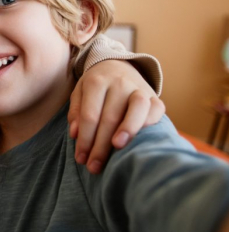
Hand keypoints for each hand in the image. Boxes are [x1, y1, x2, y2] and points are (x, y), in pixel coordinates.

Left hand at [68, 59, 164, 173]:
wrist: (118, 65)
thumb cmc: (95, 86)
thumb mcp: (79, 92)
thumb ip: (76, 112)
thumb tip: (75, 134)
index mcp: (96, 82)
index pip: (89, 115)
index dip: (85, 139)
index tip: (80, 158)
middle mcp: (118, 83)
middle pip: (110, 117)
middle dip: (101, 146)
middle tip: (94, 167)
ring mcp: (138, 87)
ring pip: (136, 109)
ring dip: (127, 130)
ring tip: (117, 149)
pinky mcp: (154, 95)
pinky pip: (155, 109)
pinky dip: (149, 123)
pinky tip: (140, 139)